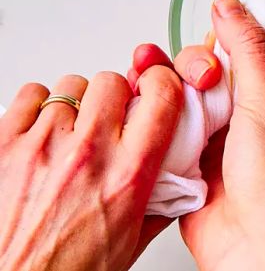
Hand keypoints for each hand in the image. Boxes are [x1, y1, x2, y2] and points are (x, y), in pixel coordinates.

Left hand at [0, 67, 183, 269]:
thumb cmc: (65, 270)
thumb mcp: (130, 240)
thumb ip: (159, 203)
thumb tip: (177, 180)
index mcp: (127, 175)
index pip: (161, 98)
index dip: (163, 83)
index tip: (157, 87)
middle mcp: (88, 153)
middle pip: (112, 82)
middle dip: (115, 96)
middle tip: (110, 116)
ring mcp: (43, 145)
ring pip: (70, 87)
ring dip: (75, 105)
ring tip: (70, 133)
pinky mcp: (5, 144)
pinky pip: (30, 95)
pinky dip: (37, 108)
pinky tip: (42, 131)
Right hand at [130, 0, 264, 270]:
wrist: (251, 244)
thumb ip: (250, 50)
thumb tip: (232, 4)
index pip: (251, 51)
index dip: (229, 39)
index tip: (213, 37)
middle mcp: (248, 116)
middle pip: (211, 70)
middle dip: (195, 65)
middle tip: (200, 79)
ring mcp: (217, 137)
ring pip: (185, 94)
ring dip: (167, 84)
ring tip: (154, 77)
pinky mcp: (189, 157)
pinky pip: (167, 123)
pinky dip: (155, 112)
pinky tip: (145, 103)